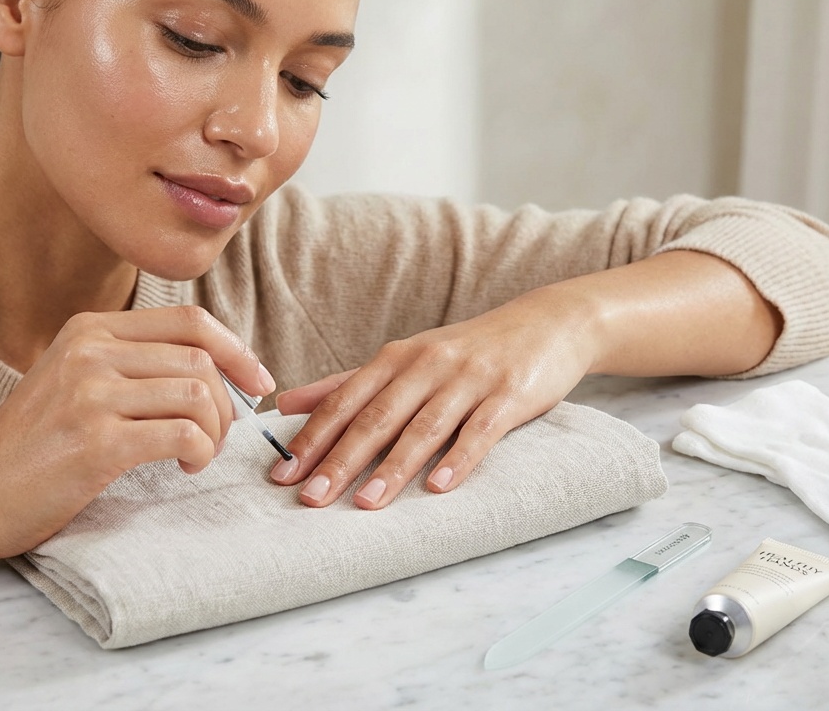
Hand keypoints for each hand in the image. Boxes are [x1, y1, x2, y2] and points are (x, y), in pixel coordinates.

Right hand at [0, 306, 272, 560]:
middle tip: (219, 435)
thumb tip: (213, 371)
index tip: (258, 381)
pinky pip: (182, 434)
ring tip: (197, 454)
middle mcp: (89, 351)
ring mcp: (90, 394)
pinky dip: (199, 452)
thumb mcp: (72, 383)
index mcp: (88, 330)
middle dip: (228, 400)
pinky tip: (184, 467)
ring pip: (197, 393)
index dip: (236, 350)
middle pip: (200, 358)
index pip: (189, 321)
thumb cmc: (30, 451)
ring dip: (214, 430)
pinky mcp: (96, 441)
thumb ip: (128, 365)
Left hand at [268, 286, 598, 508]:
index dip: (312, 437)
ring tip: (366, 504)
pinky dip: (459, 459)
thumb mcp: (407, 358)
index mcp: (397, 358)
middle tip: (311, 497)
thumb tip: (287, 403)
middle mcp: (428, 364)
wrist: (546, 324)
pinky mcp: (509, 394)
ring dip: (393, 468)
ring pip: (424, 427)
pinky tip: (439, 487)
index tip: (282, 474)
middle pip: (377, 417)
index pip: (345, 401)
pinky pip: (480, 430)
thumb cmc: (468, 350)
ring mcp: (469, 379)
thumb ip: (348, 382)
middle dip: (341, 459)